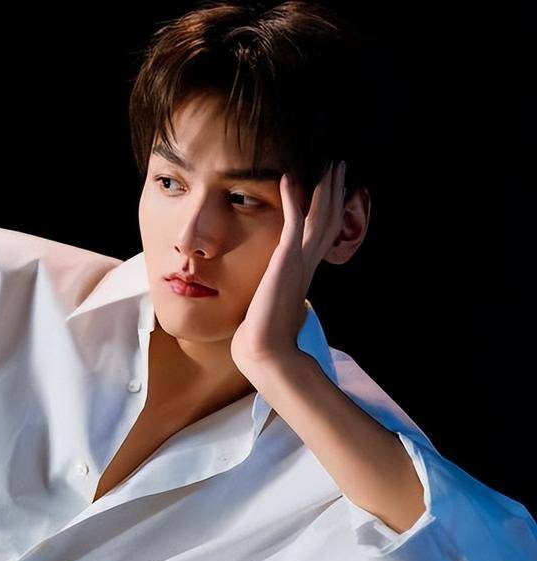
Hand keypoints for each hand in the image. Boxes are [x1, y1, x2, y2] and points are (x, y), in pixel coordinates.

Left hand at [230, 159, 346, 372]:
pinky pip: (293, 222)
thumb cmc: (265, 336)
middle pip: (327, 220)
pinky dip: (293, 198)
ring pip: (319, 217)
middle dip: (334, 191)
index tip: (331, 190)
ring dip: (325, 188)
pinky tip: (290, 177)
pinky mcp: (287, 260)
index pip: (320, 234)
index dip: (328, 210)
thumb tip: (287, 306)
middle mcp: (307, 264)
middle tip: (339, 165)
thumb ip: (284, 299)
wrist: (265, 351)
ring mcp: (300, 261)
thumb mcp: (275, 308)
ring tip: (330, 164)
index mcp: (304, 273)